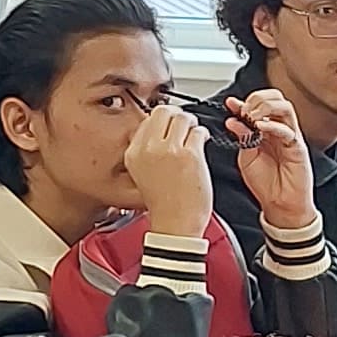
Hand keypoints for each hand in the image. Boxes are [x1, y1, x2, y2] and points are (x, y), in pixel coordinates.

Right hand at [124, 102, 214, 243]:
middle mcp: (149, 149)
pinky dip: (202, 134)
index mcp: (134, 153)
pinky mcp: (190, 156)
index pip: (147, 119)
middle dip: (177, 116)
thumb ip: (146, 150)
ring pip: (183, 118)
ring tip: (194, 133)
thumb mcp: (141, 174)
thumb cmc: (163, 204)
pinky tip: (202, 141)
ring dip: (191, 123)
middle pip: (163, 112)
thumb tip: (161, 130)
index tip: (169, 124)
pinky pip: (198, 132)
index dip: (162, 120)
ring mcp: (170, 151)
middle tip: (184, 124)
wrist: (175, 224)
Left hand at [218, 91, 316, 231]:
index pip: (259, 105)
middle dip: (257, 99)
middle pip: (275, 98)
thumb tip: (233, 119)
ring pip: (285, 107)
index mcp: (266, 130)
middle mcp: (279, 130)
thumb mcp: (246, 157)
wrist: (280, 205)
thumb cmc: (266, 184)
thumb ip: (242, 137)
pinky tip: (260, 128)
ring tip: (252, 117)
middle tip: (244, 111)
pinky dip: (273, 126)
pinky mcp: (298, 148)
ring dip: (265, 107)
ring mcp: (290, 137)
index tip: (230, 103)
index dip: (243, 101)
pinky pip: (288, 131)